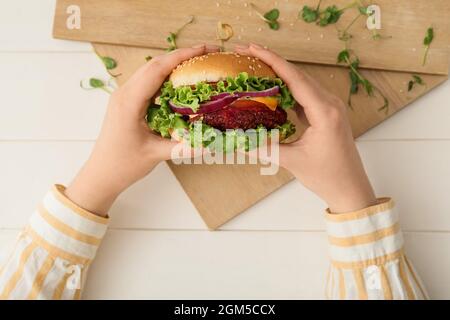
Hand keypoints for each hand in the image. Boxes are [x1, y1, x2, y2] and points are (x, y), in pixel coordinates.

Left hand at [65, 45, 218, 215]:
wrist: (101, 174)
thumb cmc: (123, 165)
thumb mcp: (156, 155)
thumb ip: (184, 147)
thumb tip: (212, 143)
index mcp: (129, 102)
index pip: (157, 69)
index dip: (182, 56)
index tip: (203, 49)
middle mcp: (124, 93)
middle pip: (154, 64)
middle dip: (180, 55)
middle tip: (206, 53)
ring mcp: (123, 96)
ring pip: (150, 70)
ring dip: (172, 64)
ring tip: (197, 64)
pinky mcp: (125, 102)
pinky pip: (147, 81)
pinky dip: (165, 77)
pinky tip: (180, 82)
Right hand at [236, 44, 375, 212]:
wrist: (350, 188)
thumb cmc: (327, 177)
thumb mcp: (292, 161)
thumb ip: (263, 147)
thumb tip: (236, 140)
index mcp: (325, 112)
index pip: (295, 79)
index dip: (273, 61)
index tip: (253, 49)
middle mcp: (330, 103)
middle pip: (298, 75)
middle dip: (272, 62)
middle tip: (247, 53)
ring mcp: (331, 107)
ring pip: (302, 82)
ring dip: (280, 73)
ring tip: (256, 65)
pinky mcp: (328, 113)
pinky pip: (306, 94)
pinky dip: (288, 87)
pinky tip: (273, 86)